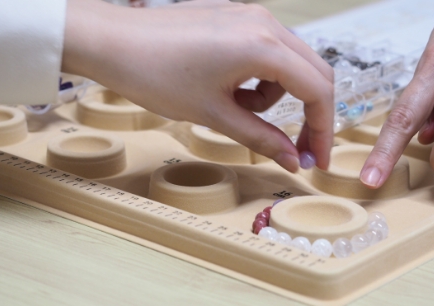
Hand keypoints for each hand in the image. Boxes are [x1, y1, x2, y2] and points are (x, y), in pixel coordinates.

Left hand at [62, 0, 333, 171]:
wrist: (111, 41)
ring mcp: (251, 16)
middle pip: (313, 74)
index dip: (323, 130)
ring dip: (276, 98)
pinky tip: (228, 90)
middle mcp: (265, 23)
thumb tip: (292, 159)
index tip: (316, 160)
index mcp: (263, 46)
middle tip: (296, 149)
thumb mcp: (214, 114)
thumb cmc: (154, 73)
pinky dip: (259, 80)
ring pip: (290, 65)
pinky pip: (267, 53)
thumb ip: (261, 138)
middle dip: (310, 115)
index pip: (318, 90)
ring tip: (236, 112)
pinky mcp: (236, 18)